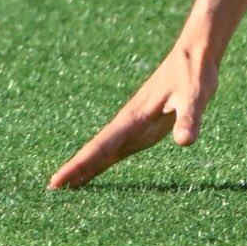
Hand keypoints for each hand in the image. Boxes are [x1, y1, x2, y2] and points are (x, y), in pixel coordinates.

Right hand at [49, 30, 221, 190]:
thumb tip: (185, 142)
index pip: (100, 147)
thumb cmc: (194, 73)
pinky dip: (102, 163)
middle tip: (51, 191)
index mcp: (134, 117)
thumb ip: (189, 118)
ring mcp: (133, 125)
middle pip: (95, 152)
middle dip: (74, 171)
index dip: (79, 165)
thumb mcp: (195, 96)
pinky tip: (94, 173)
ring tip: (65, 188)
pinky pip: (116, 149)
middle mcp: (128, 123)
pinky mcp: (142, 127)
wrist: (194, 53)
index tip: (56, 181)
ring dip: (85, 168)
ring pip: (103, 152)